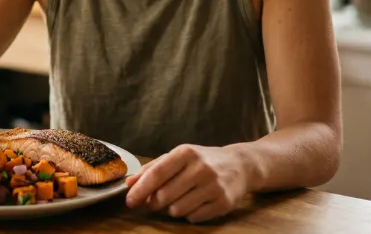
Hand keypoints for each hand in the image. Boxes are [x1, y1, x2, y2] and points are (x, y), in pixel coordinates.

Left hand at [124, 144, 250, 222]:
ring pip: (177, 209)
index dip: (140, 189)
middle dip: (153, 202)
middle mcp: (201, 168)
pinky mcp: (224, 203)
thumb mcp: (179, 156)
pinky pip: (193, 218)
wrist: (241, 165)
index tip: (129, 200)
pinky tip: (194, 203)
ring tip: (178, 199)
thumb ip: (153, 168)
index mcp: (186, 153)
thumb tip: (129, 184)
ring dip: (171, 209)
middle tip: (153, 202)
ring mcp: (214, 186)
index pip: (157, 173)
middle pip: (164, 195)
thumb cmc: (203, 160)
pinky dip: (188, 215)